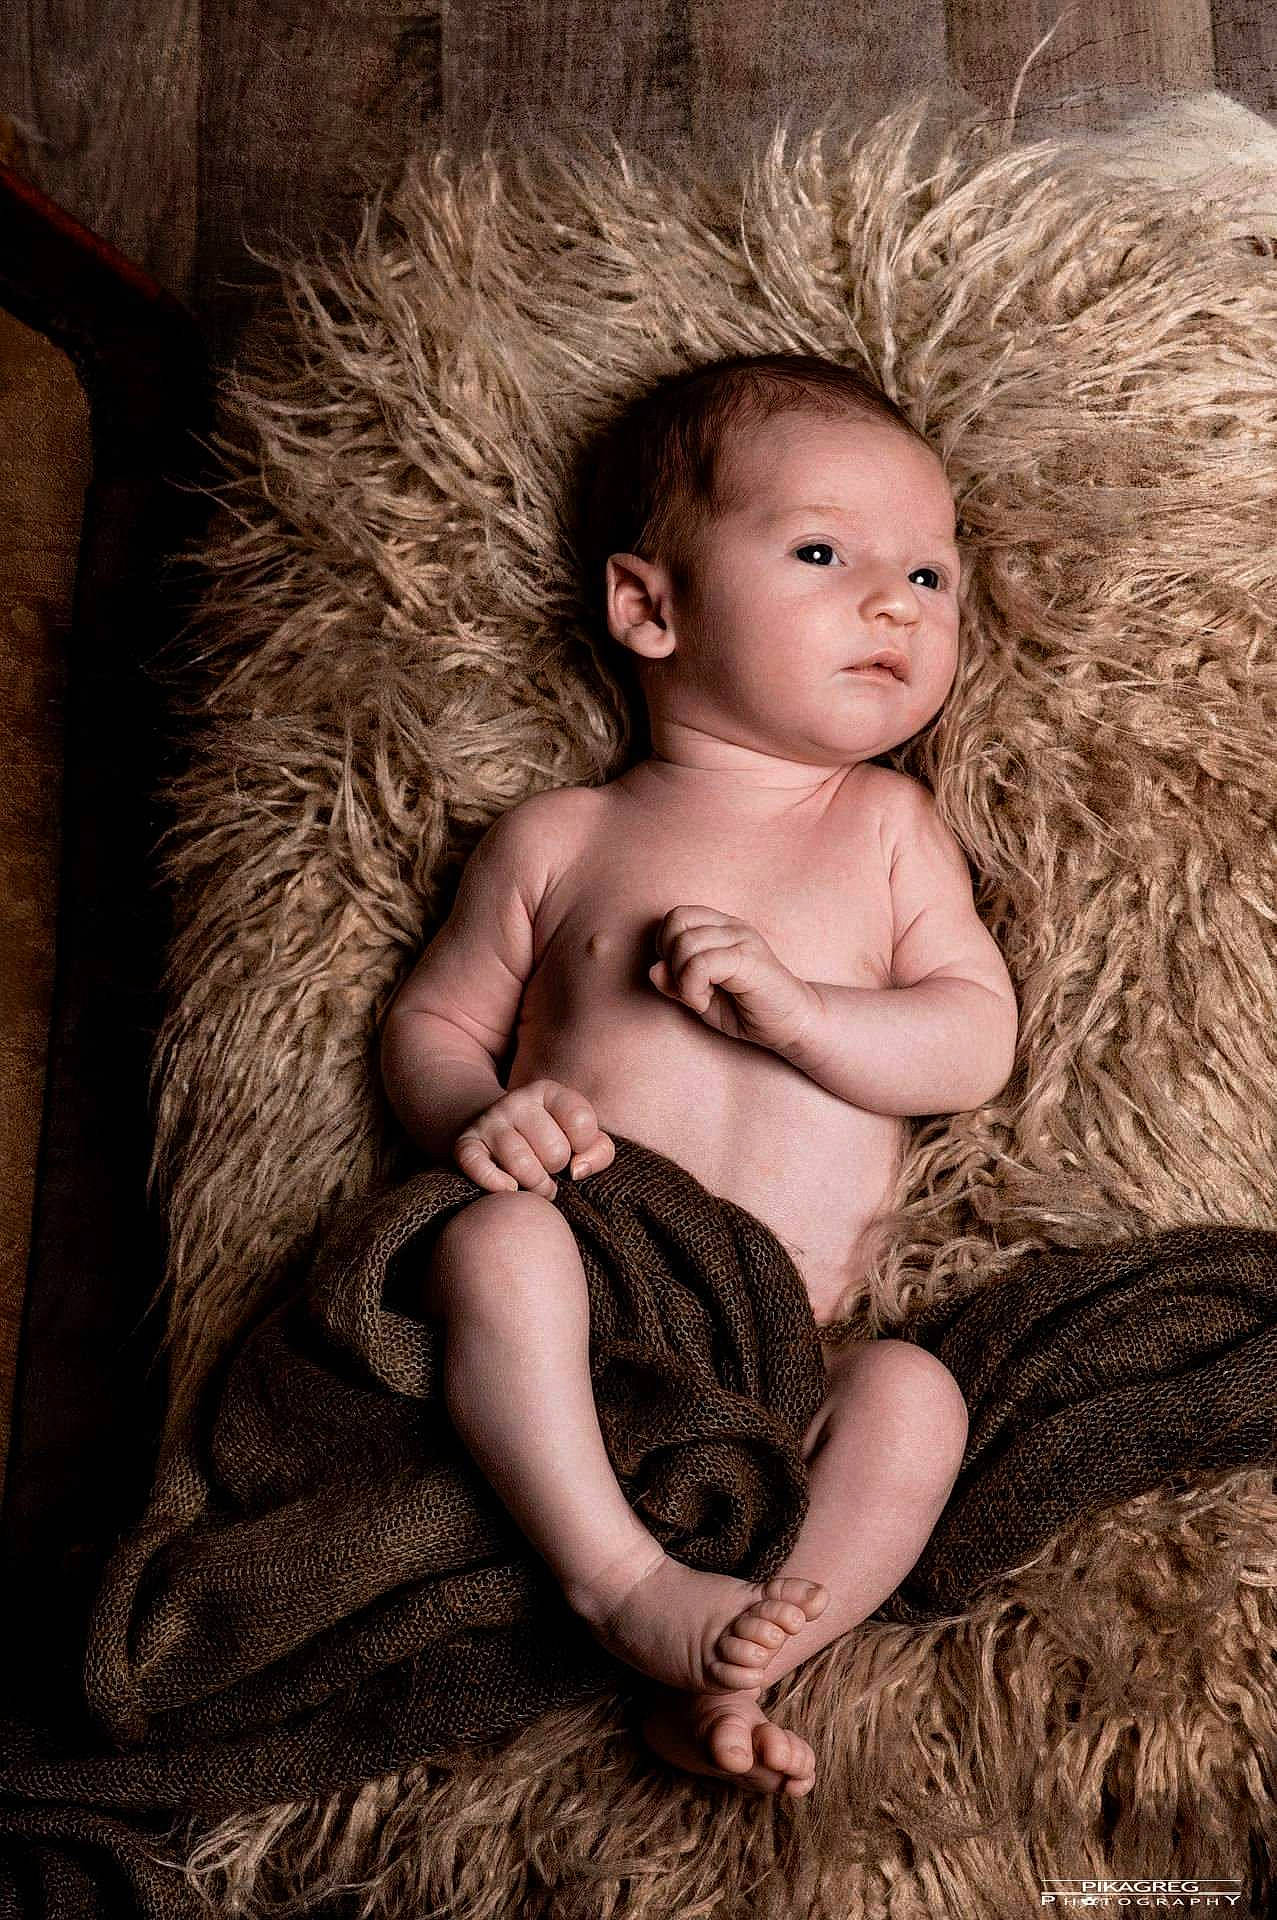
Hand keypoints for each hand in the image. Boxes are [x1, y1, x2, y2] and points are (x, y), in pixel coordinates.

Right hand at [452, 1079, 615, 1197]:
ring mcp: (489, 1121)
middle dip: (556, 1170)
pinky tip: (510, 1189)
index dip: (585, 1146)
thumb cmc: (548, 1140)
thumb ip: (600, 1151)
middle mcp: (517, 1101)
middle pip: (554, 1151)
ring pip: (521, 1164)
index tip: (575, 1150)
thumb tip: (577, 1171)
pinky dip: (497, 1185)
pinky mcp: (465, 1144)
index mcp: (549, 1092)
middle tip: (550, 1172)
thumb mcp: (580, 1137)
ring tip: (536, 1186)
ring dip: (535, 1186)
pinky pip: (479, 1168)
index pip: (581, 1122)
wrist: (493, 1130)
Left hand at [648, 906, 822, 1054]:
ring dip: (681, 978)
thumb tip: (654, 968)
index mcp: (721, 928)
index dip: (666, 946)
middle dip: (670, 958)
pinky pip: (702, 963)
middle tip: (687, 987)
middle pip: (676, 921)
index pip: (677, 915)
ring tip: (699, 997)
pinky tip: (702, 1002)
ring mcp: (743, 940)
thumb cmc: (747, 1009)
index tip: (680, 977)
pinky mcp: (750, 959)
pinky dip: (691, 987)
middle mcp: (732, 927)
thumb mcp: (699, 996)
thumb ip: (674, 982)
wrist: (792, 1025)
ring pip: (686, 943)